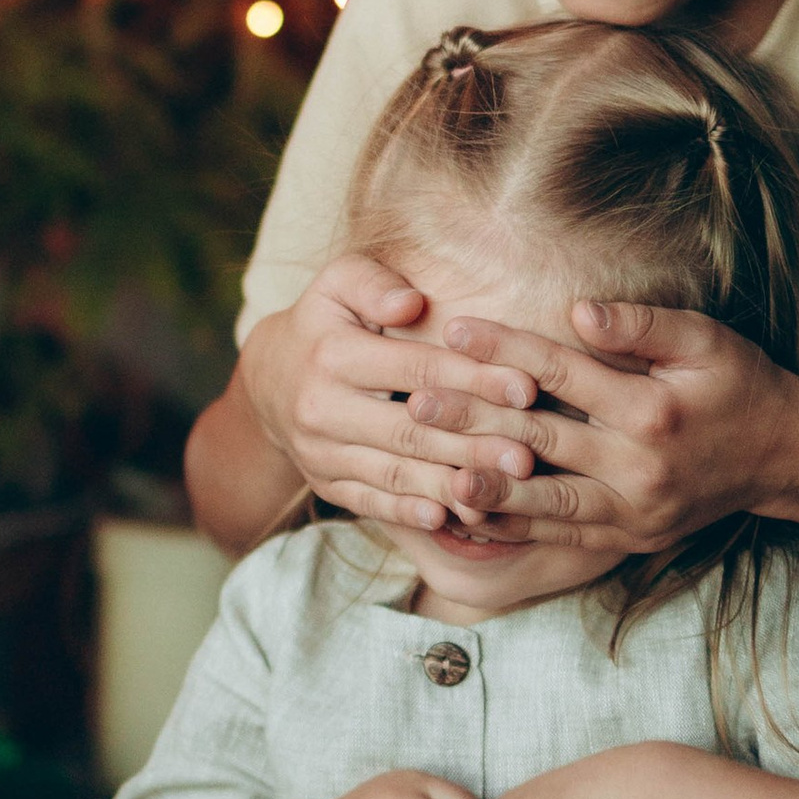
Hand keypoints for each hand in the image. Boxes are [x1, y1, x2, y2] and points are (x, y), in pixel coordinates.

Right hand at [238, 256, 548, 535]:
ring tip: (506, 490)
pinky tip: (451, 517)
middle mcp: (321, 408)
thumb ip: (374, 282)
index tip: (526, 388)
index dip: (472, 378)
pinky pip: (371, 502)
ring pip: (395, 473)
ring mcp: (320, 452)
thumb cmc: (325, 321)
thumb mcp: (338, 283)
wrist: (269, 379)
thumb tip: (411, 301)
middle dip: (473, 444)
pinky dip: (411, 513)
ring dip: (453, 485)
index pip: (414, 368)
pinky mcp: (324, 483)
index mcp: (331, 354)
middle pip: (410, 430)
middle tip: (529, 455)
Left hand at [409, 300, 798, 551]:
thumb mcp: (706, 341)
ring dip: (481, 486)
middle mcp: (638, 468)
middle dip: (472, 419)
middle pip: (538, 440)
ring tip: (426, 469)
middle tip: (415, 400)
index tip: (453, 328)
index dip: (504, 348)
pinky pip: (558, 536)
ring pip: (541, 502)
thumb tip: (578, 308)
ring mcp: (632, 512)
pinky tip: (464, 513)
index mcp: (653, 410)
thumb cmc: (740, 385)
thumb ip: (642, 325)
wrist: (784, 456)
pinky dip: (510, 528)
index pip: (560, 372)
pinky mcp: (627, 539)